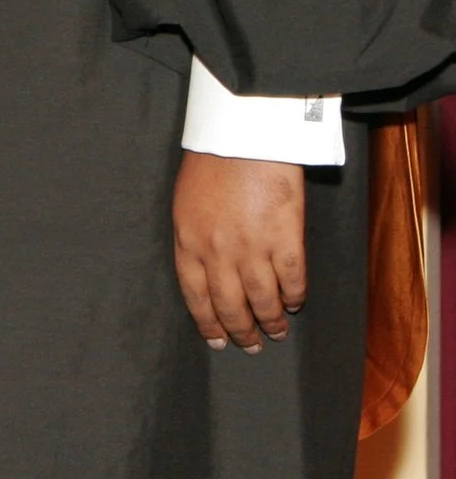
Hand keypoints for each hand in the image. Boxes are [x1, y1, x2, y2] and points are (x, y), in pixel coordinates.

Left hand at [173, 151, 305, 351]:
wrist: (244, 137)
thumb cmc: (211, 163)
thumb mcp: (186, 203)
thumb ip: (194, 237)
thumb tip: (206, 268)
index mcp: (188, 242)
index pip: (195, 296)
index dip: (207, 322)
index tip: (216, 340)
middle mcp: (218, 253)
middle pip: (229, 306)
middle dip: (240, 330)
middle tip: (249, 345)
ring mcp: (252, 249)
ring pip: (262, 302)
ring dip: (270, 321)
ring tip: (276, 332)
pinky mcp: (285, 241)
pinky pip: (291, 282)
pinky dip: (294, 297)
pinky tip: (295, 303)